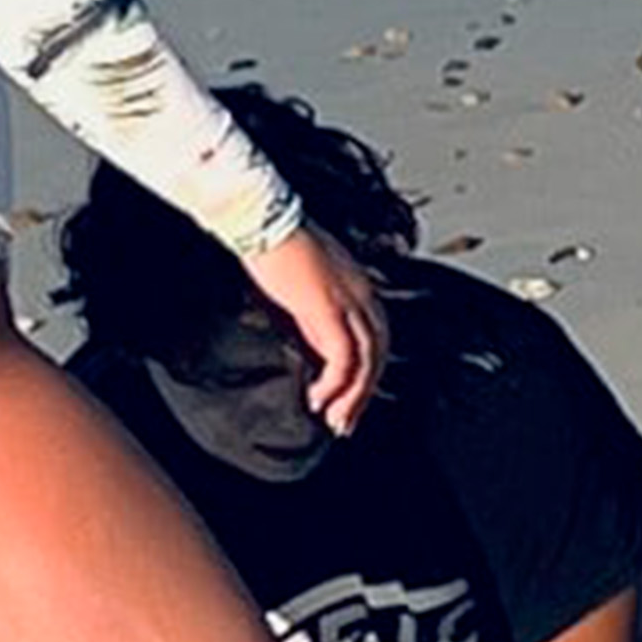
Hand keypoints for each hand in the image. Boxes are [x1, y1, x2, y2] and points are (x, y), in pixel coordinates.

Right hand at [257, 221, 387, 431]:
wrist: (262, 218)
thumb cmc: (274, 245)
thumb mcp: (302, 287)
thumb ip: (315, 314)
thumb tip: (318, 346)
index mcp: (358, 287)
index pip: (376, 339)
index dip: (367, 375)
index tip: (348, 401)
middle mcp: (362, 294)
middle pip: (379, 354)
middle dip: (363, 394)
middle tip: (344, 424)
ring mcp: (349, 300)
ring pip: (367, 361)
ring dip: (353, 397)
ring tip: (334, 421)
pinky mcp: (327, 307)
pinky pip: (343, 357)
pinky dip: (335, 383)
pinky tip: (317, 398)